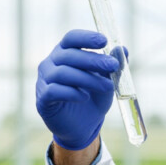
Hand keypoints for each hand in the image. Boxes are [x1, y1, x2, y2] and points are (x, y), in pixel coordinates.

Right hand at [35, 29, 119, 150]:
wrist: (82, 127)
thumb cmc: (92, 98)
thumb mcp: (106, 81)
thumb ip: (112, 66)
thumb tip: (123, 49)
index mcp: (65, 53)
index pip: (71, 38)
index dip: (86, 37)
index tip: (104, 41)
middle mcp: (51, 63)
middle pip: (69, 55)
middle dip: (93, 60)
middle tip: (113, 65)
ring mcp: (44, 81)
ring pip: (63, 73)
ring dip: (88, 79)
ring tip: (107, 86)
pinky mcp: (42, 99)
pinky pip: (54, 91)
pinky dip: (71, 93)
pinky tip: (85, 97)